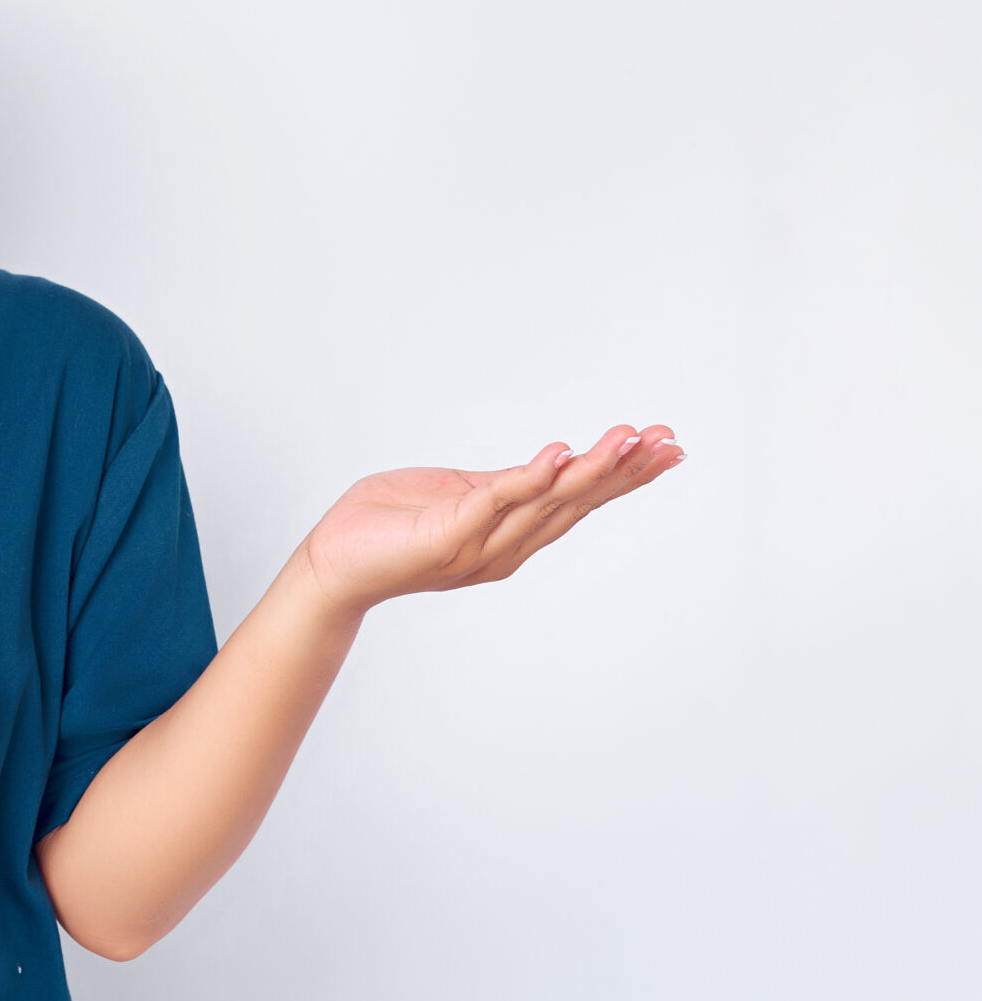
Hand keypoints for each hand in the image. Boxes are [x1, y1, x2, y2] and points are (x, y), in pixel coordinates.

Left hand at [299, 423, 684, 614]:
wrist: (330, 563)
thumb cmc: (385, 525)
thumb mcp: (455, 494)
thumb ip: (499, 486)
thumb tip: (547, 463)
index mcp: (509, 532)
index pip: (577, 499)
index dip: (622, 474)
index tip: (666, 445)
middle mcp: (503, 546)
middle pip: (576, 503)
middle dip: (625, 471)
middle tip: (671, 441)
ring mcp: (476, 546)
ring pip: (545, 504)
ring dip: (589, 470)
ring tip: (627, 438)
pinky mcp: (444, 538)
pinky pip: (492, 503)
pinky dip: (527, 479)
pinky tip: (558, 454)